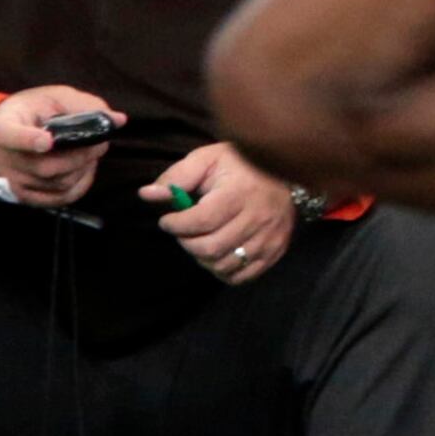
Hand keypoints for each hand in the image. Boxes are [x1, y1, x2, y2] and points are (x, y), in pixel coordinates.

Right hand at [0, 85, 123, 205]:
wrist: (6, 129)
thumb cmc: (34, 110)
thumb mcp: (55, 97)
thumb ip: (86, 106)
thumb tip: (118, 120)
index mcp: (4, 127)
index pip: (12, 137)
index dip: (29, 141)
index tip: (47, 141)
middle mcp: (4, 158)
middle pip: (46, 166)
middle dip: (81, 156)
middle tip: (100, 144)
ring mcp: (14, 179)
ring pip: (57, 183)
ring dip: (83, 169)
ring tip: (91, 154)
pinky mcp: (26, 194)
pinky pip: (58, 198)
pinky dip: (79, 185)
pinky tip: (84, 170)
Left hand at [144, 142, 300, 283]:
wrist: (288, 172)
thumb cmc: (242, 164)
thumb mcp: (208, 159)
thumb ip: (177, 177)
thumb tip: (146, 194)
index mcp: (239, 193)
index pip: (201, 221)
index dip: (176, 225)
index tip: (167, 220)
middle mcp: (257, 218)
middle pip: (210, 248)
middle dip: (186, 243)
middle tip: (183, 232)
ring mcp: (269, 238)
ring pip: (223, 264)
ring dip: (202, 258)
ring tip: (199, 241)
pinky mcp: (275, 251)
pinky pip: (241, 276)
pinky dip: (222, 271)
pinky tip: (217, 255)